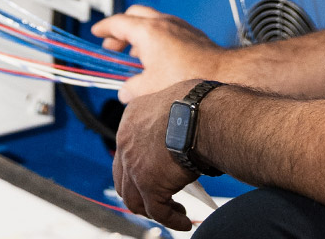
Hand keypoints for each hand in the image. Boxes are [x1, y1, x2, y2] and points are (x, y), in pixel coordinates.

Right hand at [92, 5, 222, 101]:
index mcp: (148, 31)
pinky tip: (157, 58)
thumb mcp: (149, 89)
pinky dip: (155, 38)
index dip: (104, 28)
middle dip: (121, 29)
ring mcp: (179, 25)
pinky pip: (167, 29)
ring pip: (152, 21)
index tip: (96, 32)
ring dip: (139, 35)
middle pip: (135, 15)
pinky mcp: (192, 33)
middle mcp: (164, 22)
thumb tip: (125, 92)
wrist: (223, 74)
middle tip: (113, 45)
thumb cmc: (187, 78)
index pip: (119, 22)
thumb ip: (131, 89)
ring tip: (134, 56)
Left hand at [113, 80, 199, 230]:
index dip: (137, 168)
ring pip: (136, 201)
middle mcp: (126, 143)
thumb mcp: (172, 102)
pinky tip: (184, 222)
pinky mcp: (149, 185)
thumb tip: (179, 128)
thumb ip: (166, 119)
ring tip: (174, 211)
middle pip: (124, 180)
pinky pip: (159, 212)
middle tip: (158, 198)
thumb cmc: (195, 103)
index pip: (126, 151)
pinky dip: (172, 220)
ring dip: (154, 210)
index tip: (152, 174)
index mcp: (131, 119)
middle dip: (140, 193)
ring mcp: (134, 166)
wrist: (199, 112)